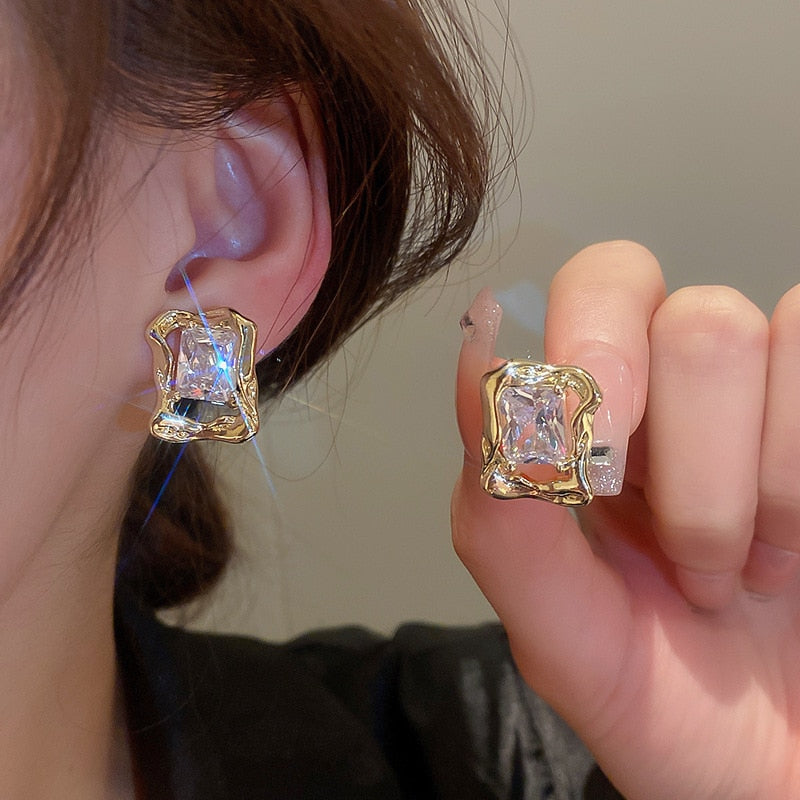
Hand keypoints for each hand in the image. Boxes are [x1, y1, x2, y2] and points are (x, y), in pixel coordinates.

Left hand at [452, 241, 799, 799]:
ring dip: (739, 489)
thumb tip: (476, 357)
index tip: (593, 467)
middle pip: (684, 312)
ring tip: (731, 574)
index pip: (594, 288)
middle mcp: (680, 393)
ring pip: (749, 335)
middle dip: (683, 448)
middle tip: (681, 552)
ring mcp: (770, 400)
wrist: (765, 775)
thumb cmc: (664, 706)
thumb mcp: (560, 627)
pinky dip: (798, 481)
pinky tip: (787, 552)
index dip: (593, 349)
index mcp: (593, 423)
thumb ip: (501, 508)